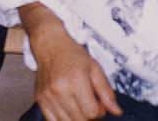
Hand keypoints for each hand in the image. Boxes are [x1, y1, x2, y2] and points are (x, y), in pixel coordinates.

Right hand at [21, 4, 121, 120]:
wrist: (50, 44)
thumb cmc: (71, 53)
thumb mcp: (95, 67)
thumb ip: (106, 91)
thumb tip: (116, 110)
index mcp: (75, 79)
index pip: (92, 113)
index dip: (100, 111)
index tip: (99, 103)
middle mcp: (60, 89)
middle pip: (81, 120)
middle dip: (89, 116)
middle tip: (90, 103)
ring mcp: (48, 96)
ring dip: (77, 118)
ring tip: (79, 104)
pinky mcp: (41, 100)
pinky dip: (63, 119)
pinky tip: (68, 108)